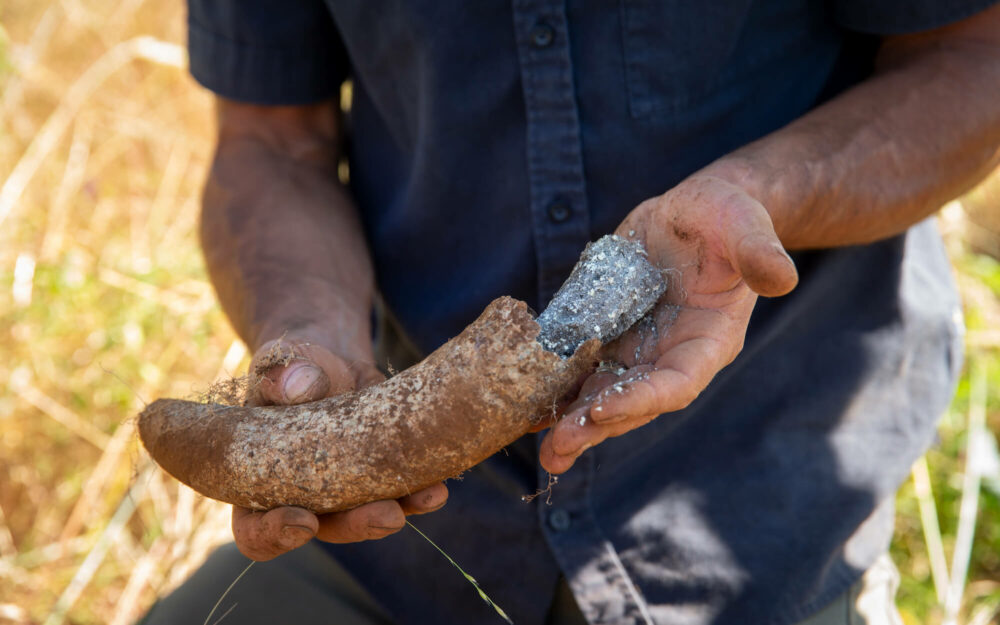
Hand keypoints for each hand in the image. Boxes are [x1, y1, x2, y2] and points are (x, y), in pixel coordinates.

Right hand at [232, 338, 448, 560]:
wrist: (324, 362)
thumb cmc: (288, 366)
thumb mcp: (278, 363)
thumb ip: (280, 376)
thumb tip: (299, 386)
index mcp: (254, 482)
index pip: (253, 528)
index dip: (273, 535)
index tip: (303, 521)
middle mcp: (298, 497)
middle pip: (322, 529)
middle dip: (356, 525)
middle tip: (387, 516)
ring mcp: (340, 491)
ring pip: (364, 516)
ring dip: (397, 512)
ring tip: (426, 498)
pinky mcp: (375, 476)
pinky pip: (397, 493)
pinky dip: (419, 493)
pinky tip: (437, 488)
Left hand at [539, 174, 798, 472]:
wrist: (697, 213)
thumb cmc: (728, 216)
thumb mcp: (746, 224)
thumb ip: (759, 252)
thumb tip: (782, 277)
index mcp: (709, 341)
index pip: (676, 383)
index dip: (641, 400)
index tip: (603, 410)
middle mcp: (671, 356)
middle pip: (634, 402)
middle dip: (597, 425)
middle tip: (560, 448)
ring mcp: (638, 349)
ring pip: (604, 394)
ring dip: (574, 422)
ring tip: (544, 451)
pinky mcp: (609, 335)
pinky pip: (582, 369)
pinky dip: (558, 389)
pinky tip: (527, 408)